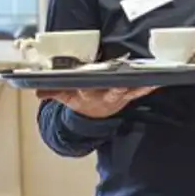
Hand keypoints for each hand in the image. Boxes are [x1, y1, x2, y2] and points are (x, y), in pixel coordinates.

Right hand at [36, 87, 155, 118]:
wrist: (91, 116)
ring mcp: (118, 97)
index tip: (88, 82)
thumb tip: (37, 91)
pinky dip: (148, 87)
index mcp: (87, 94)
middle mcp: (104, 96)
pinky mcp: (128, 96)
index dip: (87, 87)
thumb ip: (52, 91)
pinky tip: (157, 82)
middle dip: (117, 87)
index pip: (86, 89)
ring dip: (138, 86)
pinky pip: (140, 92)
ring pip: (128, 90)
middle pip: (111, 90)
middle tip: (122, 82)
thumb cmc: (78, 98)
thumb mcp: (64, 96)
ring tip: (150, 79)